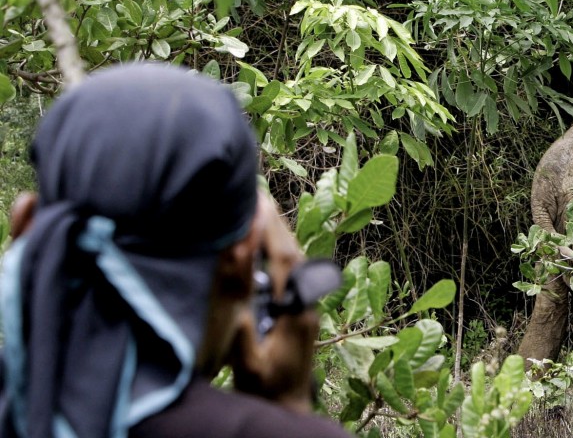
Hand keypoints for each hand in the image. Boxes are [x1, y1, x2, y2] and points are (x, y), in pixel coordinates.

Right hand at [230, 193, 319, 412]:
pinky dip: (280, 252)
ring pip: (297, 262)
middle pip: (294, 255)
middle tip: (260, 194)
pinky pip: (293, 273)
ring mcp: (307, 307)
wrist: (288, 406)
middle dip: (278, 224)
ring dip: (280, 235)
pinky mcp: (302, 310)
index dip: (273, 232)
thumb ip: (244, 337)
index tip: (260, 205)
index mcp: (296, 315)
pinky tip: (268, 243)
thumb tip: (237, 307)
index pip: (286, 264)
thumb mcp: (249, 366)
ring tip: (263, 208)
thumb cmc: (265, 389)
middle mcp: (307, 306)